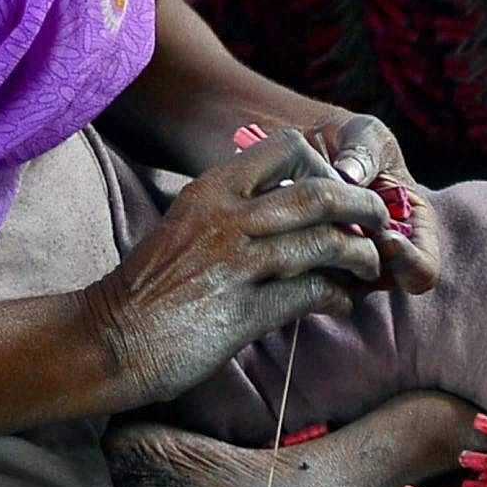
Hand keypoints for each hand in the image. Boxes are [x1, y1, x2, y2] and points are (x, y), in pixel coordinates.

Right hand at [87, 130, 389, 403]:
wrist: (107, 338)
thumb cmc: (150, 288)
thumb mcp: (189, 229)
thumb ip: (236, 214)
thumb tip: (291, 215)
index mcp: (211, 190)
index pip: (287, 148)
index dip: (326, 167)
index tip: (338, 191)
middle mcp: (226, 218)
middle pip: (319, 193)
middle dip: (362, 207)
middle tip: (379, 223)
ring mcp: (235, 264)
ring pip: (324, 242)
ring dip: (359, 256)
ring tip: (368, 267)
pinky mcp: (243, 311)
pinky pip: (311, 293)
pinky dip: (336, 296)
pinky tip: (340, 302)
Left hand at [308, 113, 442, 294]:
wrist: (308, 144)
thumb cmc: (347, 139)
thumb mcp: (364, 133)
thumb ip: (364, 151)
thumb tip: (350, 174)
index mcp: (414, 227)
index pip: (423, 270)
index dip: (408, 260)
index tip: (384, 236)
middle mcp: (385, 255)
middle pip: (383, 284)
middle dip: (361, 262)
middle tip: (336, 233)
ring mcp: (350, 265)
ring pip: (344, 287)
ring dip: (326, 262)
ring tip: (304, 224)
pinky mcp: (315, 267)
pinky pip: (308, 280)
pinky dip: (299, 259)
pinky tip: (284, 230)